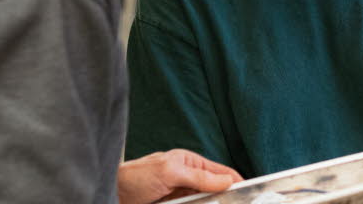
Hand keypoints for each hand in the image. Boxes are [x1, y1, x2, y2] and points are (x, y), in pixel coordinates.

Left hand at [117, 149, 242, 203]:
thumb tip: (227, 180)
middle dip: (224, 199)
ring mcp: (181, 196)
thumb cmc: (135, 176)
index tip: (250, 193)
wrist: (111, 192)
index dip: (236, 182)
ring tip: (223, 203)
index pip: (222, 172)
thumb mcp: (170, 171)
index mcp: (190, 163)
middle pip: (216, 192)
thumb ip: (199, 176)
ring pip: (206, 203)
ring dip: (211, 203)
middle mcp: (188, 179)